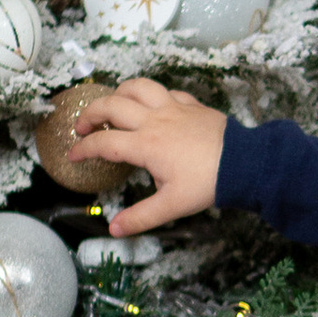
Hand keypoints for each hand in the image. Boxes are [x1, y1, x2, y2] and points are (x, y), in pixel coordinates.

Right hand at [60, 78, 227, 230]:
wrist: (244, 162)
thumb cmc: (207, 183)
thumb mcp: (171, 205)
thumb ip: (140, 217)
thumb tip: (114, 230)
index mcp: (145, 145)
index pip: (103, 143)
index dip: (83, 149)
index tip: (73, 156)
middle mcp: (154, 120)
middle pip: (111, 106)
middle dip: (90, 114)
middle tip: (82, 127)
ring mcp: (173, 108)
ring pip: (138, 87)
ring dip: (119, 93)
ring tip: (112, 106)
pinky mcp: (191, 104)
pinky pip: (165, 91)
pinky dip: (152, 95)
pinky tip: (152, 105)